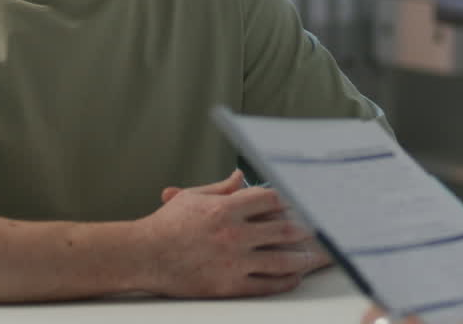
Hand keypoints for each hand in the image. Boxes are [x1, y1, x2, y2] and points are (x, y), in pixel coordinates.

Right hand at [163, 171, 332, 272]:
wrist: (143, 256)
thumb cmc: (165, 226)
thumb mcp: (192, 197)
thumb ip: (220, 187)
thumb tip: (240, 177)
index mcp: (226, 209)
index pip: (270, 200)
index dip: (289, 200)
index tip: (301, 202)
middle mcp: (234, 234)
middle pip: (283, 230)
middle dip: (304, 229)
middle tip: (319, 228)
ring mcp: (234, 262)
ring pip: (281, 260)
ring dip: (302, 258)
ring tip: (313, 256)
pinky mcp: (229, 285)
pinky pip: (266, 285)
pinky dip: (285, 281)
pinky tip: (293, 277)